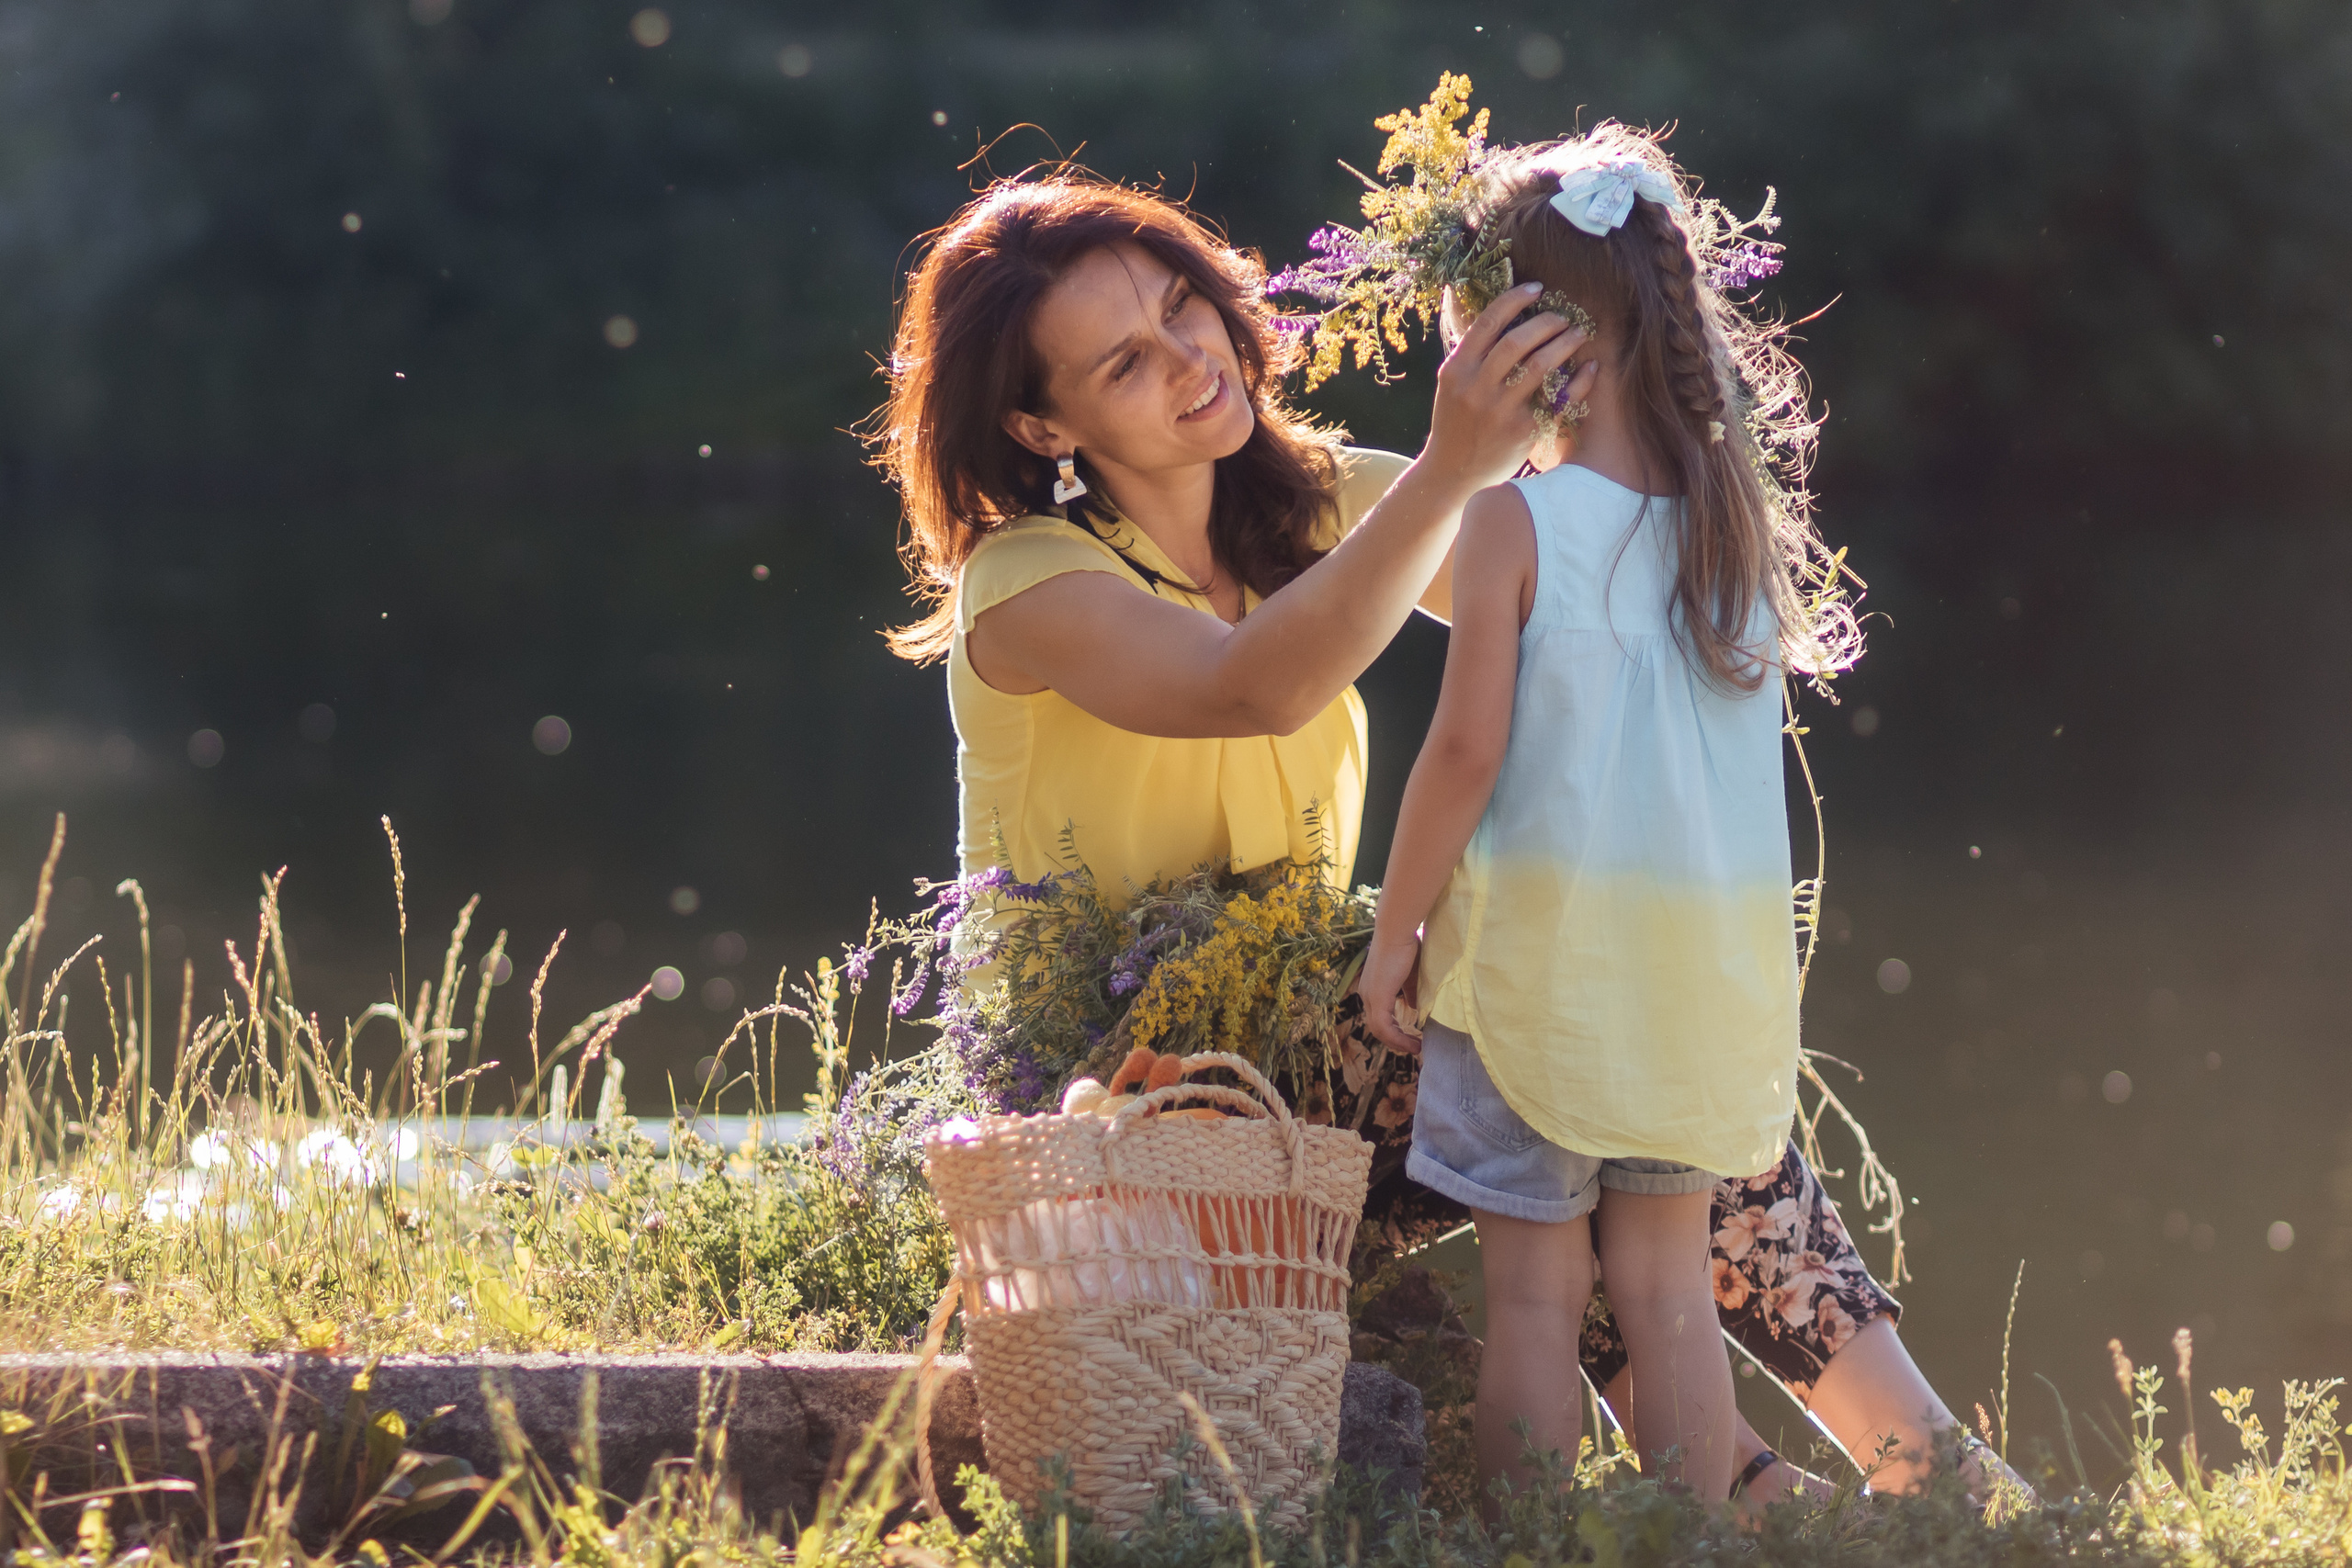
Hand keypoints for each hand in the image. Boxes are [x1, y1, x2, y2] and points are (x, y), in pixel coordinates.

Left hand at [1353, 930, 1425, 1054]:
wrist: (1397, 931)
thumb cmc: (1406, 947)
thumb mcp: (1409, 976)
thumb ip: (1410, 992)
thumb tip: (1415, 1008)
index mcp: (1372, 989)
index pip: (1378, 1017)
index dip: (1393, 1031)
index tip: (1410, 1038)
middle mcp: (1366, 995)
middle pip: (1377, 1028)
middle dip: (1395, 1041)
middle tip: (1413, 1047)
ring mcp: (1370, 997)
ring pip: (1379, 1031)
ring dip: (1398, 1043)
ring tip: (1416, 1048)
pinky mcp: (1378, 997)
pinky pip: (1385, 1027)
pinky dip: (1398, 1038)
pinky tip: (1413, 1042)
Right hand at [1424, 283, 1591, 491]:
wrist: (1452, 473)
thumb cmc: (1456, 422)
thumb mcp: (1452, 384)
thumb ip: (1471, 353)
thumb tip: (1502, 313)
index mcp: (1457, 370)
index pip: (1489, 322)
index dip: (1516, 299)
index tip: (1537, 289)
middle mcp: (1477, 388)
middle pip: (1518, 340)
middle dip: (1547, 322)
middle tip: (1562, 317)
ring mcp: (1501, 411)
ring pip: (1541, 365)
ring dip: (1566, 343)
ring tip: (1579, 334)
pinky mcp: (1524, 431)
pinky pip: (1559, 398)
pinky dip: (1579, 381)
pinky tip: (1589, 369)